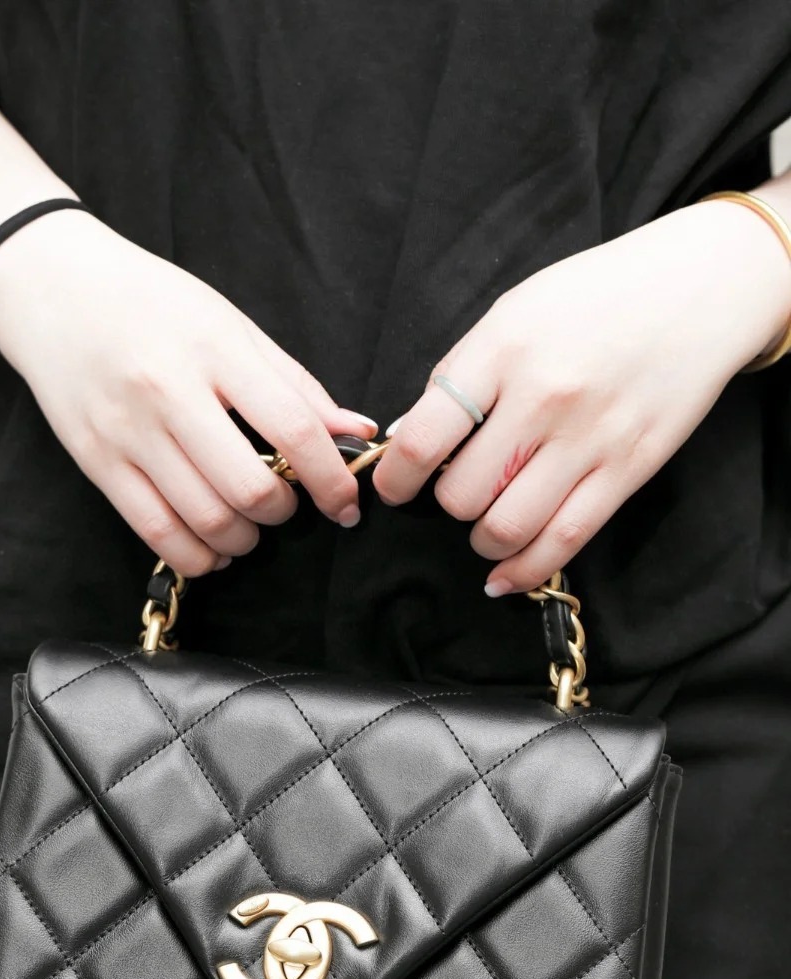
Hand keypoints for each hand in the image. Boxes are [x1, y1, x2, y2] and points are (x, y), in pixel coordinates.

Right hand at [0, 211, 375, 574]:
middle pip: (249, 488)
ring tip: (249, 528)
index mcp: (214, 349)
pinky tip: (211, 548)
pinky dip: (196, 555)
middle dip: (282, 513)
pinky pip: (156, 532)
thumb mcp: (229, 325)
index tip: (345, 504)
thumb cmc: (151, 303)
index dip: (331, 479)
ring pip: (205, 520)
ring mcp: (127, 431)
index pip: (293, 429)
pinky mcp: (96, 461)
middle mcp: (168, 391)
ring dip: (243, 540)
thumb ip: (293, 384)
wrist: (52, 288)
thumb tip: (356, 432)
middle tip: (285, 506)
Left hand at [373, 197, 790, 594]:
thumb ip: (463, 375)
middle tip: (459, 488)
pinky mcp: (627, 471)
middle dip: (447, 503)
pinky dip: (522, 570)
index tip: (393, 487)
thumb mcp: (515, 312)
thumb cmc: (596, 297)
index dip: (395, 480)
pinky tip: (502, 575)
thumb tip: (408, 438)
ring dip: (482, 540)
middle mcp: (544, 398)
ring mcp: (589, 439)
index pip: (423, 440)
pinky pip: (561, 542)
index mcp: (503, 350)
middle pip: (461, 494)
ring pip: (504, 528)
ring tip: (485, 525)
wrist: (700, 288)